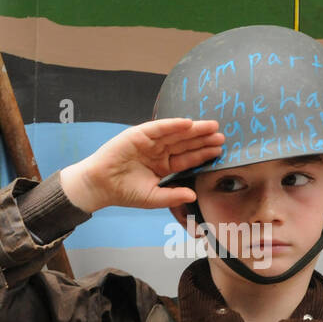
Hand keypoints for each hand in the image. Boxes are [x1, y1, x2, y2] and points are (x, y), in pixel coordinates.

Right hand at [60, 118, 222, 212]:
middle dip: (203, 140)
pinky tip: (188, 124)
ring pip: (176, 134)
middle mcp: (158, 152)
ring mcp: (149, 142)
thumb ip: (174, 196)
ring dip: (193, 130)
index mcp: (163, 166)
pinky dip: (172, 125)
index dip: (203, 154)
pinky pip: (159, 128)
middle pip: (185, 144)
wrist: (100, 186)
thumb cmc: (124, 192)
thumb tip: (194, 195)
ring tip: (211, 127)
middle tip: (222, 135)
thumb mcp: (153, 198)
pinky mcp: (138, 134)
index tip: (220, 151)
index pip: (187, 159)